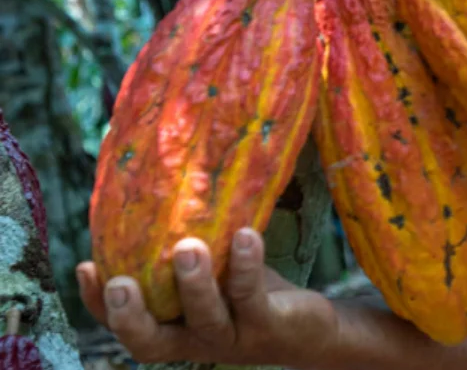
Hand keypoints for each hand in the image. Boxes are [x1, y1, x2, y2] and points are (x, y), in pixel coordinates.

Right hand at [76, 229, 338, 367]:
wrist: (310, 329)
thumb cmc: (250, 295)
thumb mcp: (214, 274)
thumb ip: (182, 252)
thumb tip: (155, 195)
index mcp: (175, 329)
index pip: (128, 326)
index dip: (100, 305)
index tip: (85, 266)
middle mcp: (197, 339)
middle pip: (152, 342)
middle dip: (130, 315)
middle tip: (119, 281)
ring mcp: (234, 336)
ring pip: (206, 317)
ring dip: (194, 284)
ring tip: (189, 247)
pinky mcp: (269, 324)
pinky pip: (252, 295)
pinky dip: (247, 265)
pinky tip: (245, 235)